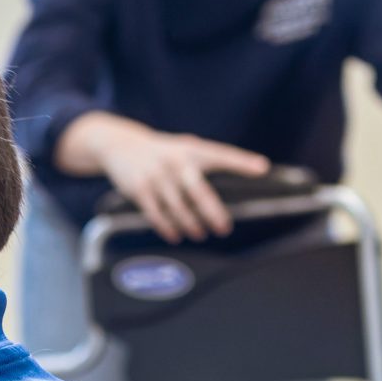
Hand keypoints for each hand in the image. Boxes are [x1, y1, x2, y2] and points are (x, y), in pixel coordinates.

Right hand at [77, 116, 269, 242]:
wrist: (120, 145)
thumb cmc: (163, 152)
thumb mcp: (185, 148)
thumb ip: (208, 160)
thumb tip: (242, 178)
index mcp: (191, 149)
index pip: (221, 155)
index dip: (241, 162)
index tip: (261, 168)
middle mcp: (174, 161)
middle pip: (198, 190)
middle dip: (212, 212)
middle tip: (224, 228)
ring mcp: (155, 176)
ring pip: (177, 207)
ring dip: (190, 224)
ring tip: (200, 234)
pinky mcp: (139, 189)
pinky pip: (155, 213)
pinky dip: (166, 227)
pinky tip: (175, 235)